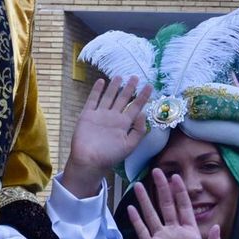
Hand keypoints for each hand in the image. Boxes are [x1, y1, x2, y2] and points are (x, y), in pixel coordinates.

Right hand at [59, 77, 152, 197]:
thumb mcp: (129, 146)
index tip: (149, 86)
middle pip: (123, 99)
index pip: (136, 107)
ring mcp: (100, 115)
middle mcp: (113, 117)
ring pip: (109, 97)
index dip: (143, 97)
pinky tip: (101, 82)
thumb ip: (138, 131)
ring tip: (120, 76)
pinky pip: (93, 100)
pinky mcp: (88, 115)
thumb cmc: (110, 156)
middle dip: (129, 88)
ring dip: (114, 86)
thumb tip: (143, 113)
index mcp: (124, 124)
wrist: (89, 161)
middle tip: (136, 77)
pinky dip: (96, 91)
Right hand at [128, 170, 221, 238]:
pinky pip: (143, 232)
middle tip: (157, 171)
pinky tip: (131, 208)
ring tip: (139, 184)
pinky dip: (137, 220)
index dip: (181, 193)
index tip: (176, 177)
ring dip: (146, 200)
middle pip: (168, 206)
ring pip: (153, 216)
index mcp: (192, 236)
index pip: (186, 209)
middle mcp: (176, 235)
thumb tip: (218, 227)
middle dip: (163, 189)